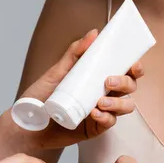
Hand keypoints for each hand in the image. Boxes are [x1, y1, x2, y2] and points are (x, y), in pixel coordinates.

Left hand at [19, 29, 143, 148]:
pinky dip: (106, 118)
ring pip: (125, 107)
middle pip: (130, 88)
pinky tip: (94, 114)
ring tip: (101, 102)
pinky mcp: (96, 128)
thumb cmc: (41, 97)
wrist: (28, 124)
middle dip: (125, 83)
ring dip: (118, 103)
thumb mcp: (57, 72)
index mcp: (98, 78)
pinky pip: (110, 123)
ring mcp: (101, 112)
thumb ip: (74, 53)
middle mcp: (104, 94)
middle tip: (109, 81)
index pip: (125, 71)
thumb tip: (93, 33)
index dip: (135, 68)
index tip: (133, 64)